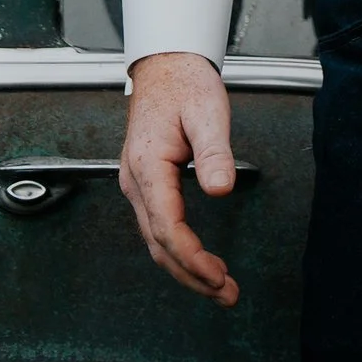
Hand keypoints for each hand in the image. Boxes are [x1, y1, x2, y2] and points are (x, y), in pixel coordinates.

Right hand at [119, 52, 241, 306]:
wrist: (165, 67)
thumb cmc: (184, 85)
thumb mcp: (208, 112)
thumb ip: (215, 151)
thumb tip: (220, 189)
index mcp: (147, 167)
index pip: (167, 227)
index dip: (192, 257)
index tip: (217, 276)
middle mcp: (135, 183)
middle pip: (159, 244)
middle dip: (191, 275)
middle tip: (225, 294)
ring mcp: (137, 186)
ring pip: (156, 241)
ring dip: (185, 268)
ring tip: (218, 287)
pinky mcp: (146, 186)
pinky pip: (158, 228)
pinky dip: (178, 251)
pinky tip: (198, 261)